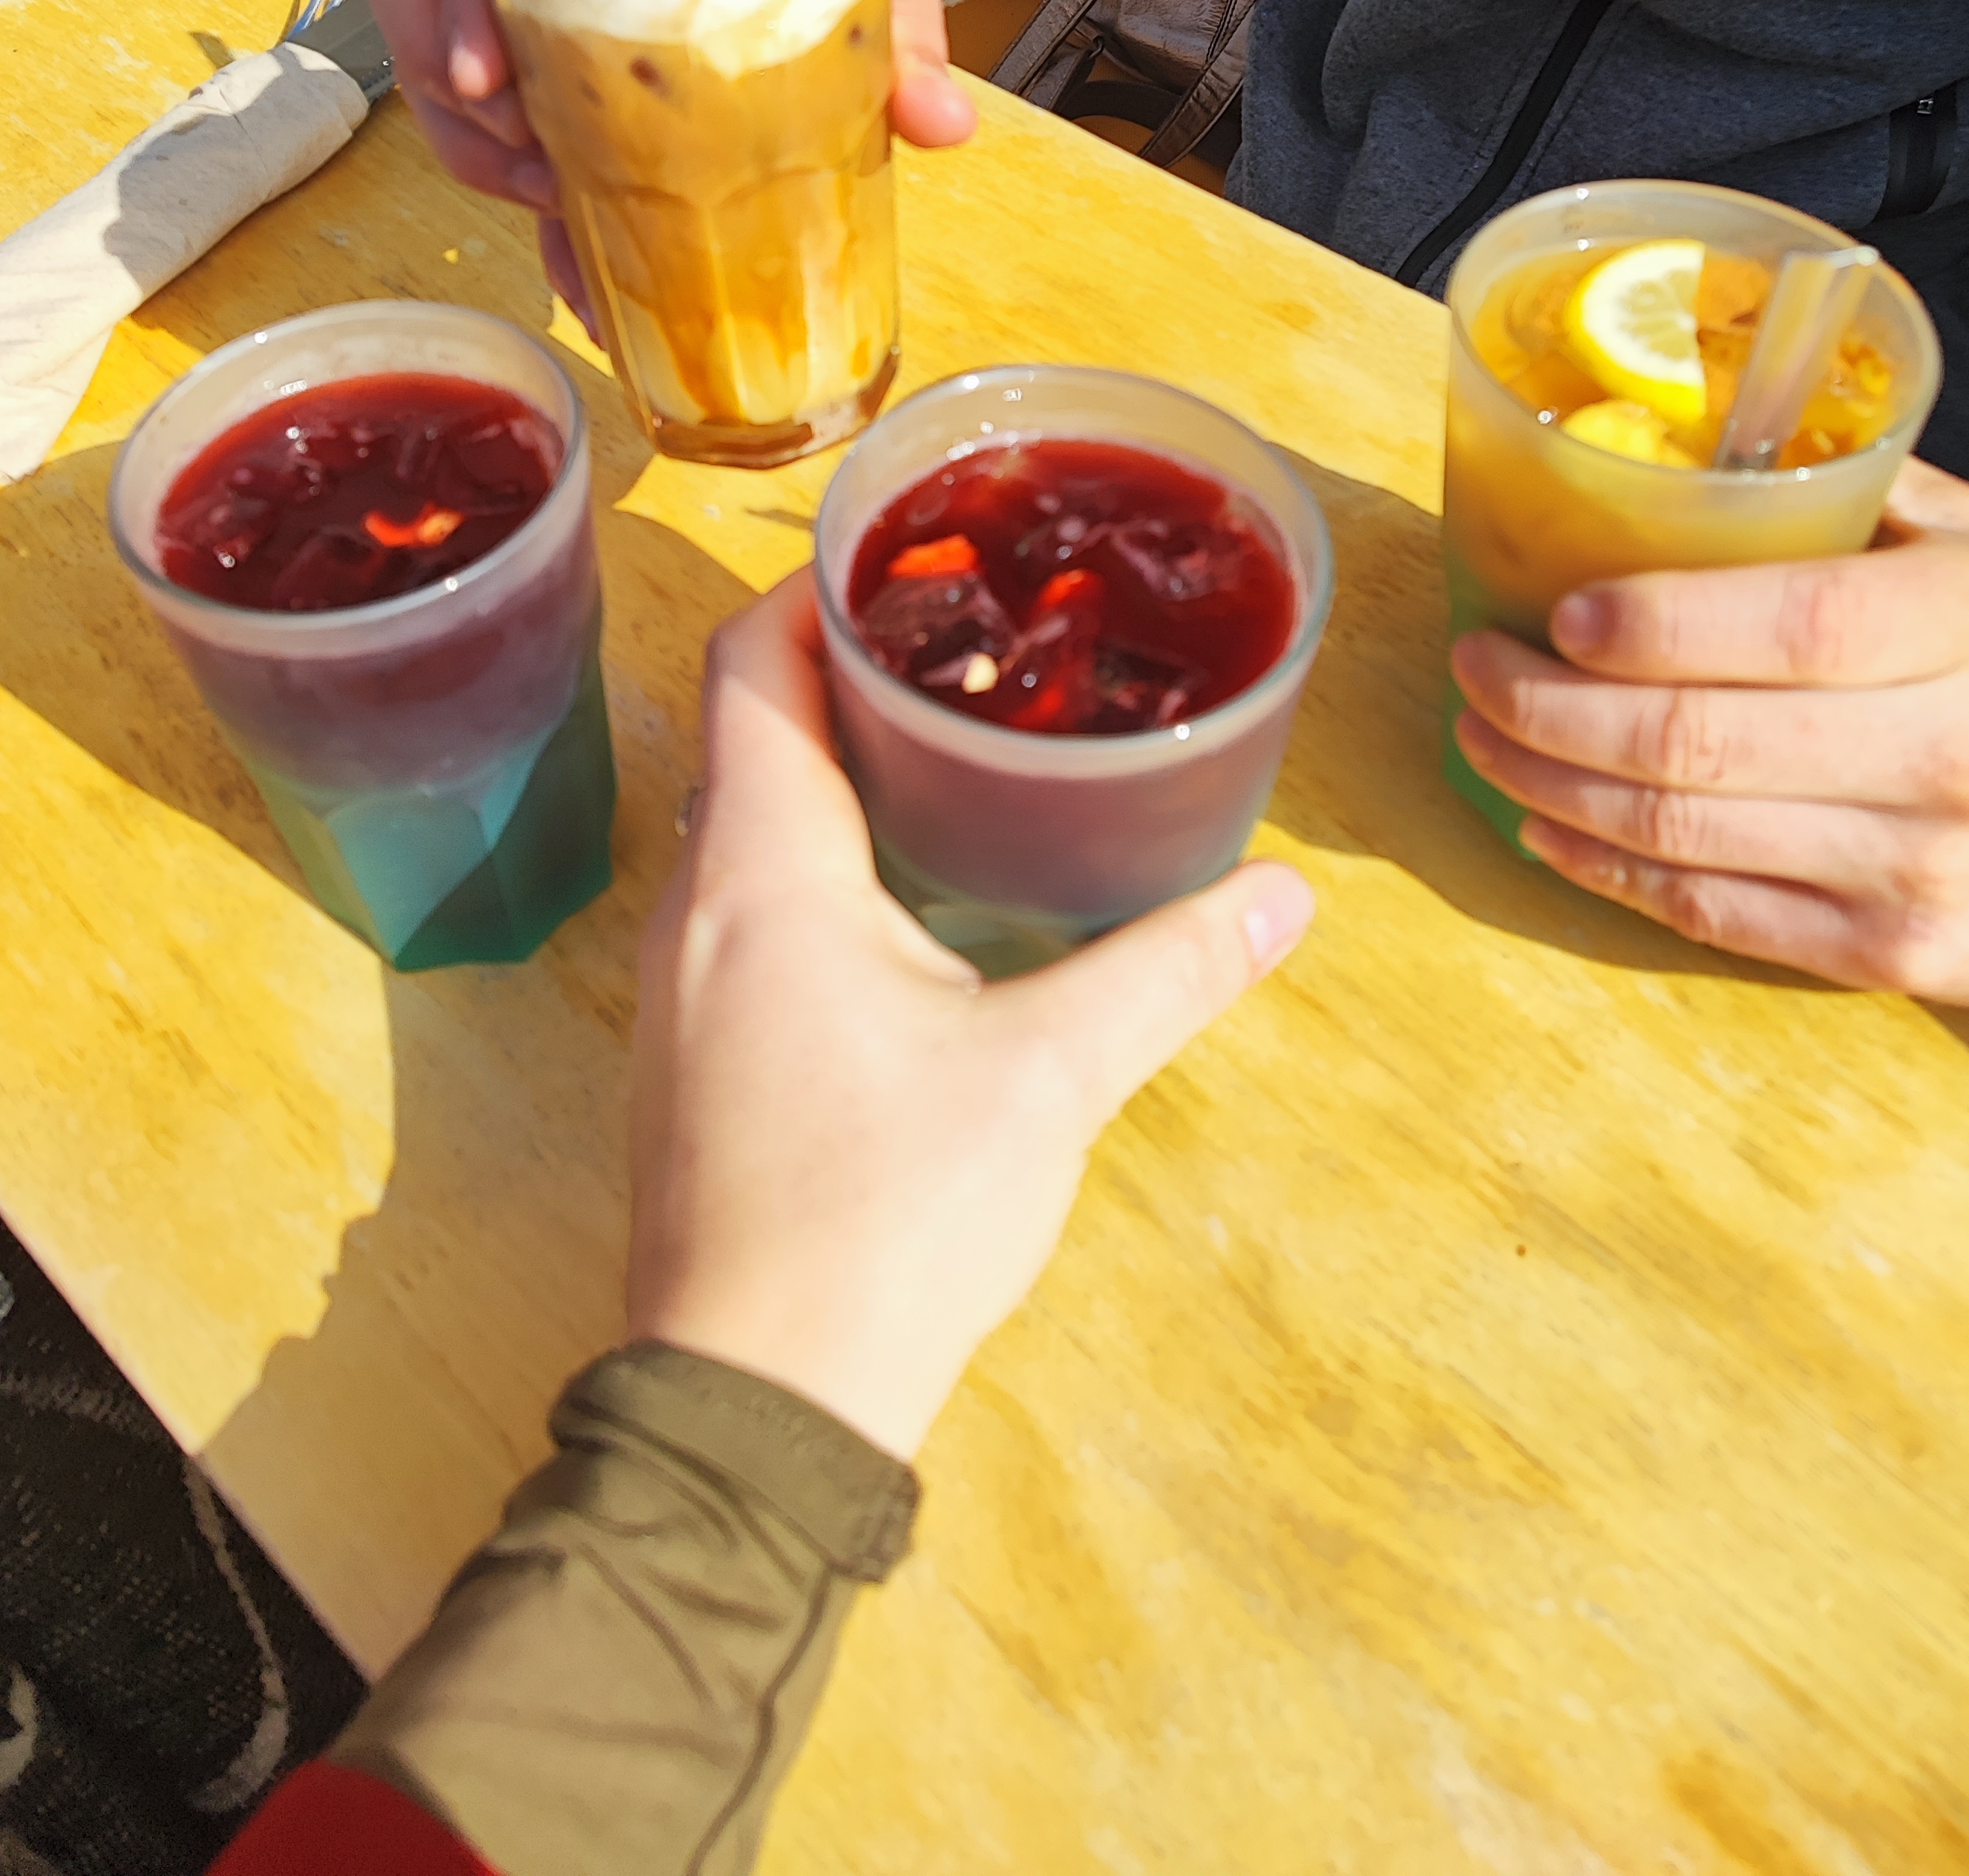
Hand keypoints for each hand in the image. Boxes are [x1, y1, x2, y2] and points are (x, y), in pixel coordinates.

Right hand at [365, 0, 972, 299]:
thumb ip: (899, 22)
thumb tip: (940, 125)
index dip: (453, 0)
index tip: (486, 81)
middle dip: (457, 99)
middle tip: (538, 179)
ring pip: (439, 55)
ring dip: (475, 147)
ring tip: (555, 214)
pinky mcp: (558, 53)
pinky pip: (498, 115)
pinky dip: (525, 193)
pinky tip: (575, 261)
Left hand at [626, 572, 1313, 1457]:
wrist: (759, 1408)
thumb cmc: (886, 1218)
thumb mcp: (1049, 1077)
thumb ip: (1167, 971)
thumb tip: (1282, 901)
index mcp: (763, 872)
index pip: (752, 663)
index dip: (820, 589)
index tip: (919, 561)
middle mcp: (698, 908)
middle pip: (748, 730)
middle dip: (848, 670)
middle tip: (979, 645)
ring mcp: (686, 989)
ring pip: (744, 822)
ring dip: (832, 768)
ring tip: (957, 747)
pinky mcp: (699, 1057)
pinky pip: (744, 904)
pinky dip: (817, 858)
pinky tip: (911, 892)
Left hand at [1449, 458, 1968, 1006]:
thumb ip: (1857, 498)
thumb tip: (1690, 442)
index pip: (1791, 626)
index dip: (1652, 624)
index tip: (1556, 612)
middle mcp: (1952, 754)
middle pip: (1701, 740)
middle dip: (1549, 707)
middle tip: (1477, 668)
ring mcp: (1922, 871)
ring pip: (1684, 834)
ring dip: (1549, 786)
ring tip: (1484, 739)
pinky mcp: (1897, 959)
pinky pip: (1716, 912)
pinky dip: (1609, 869)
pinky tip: (1549, 824)